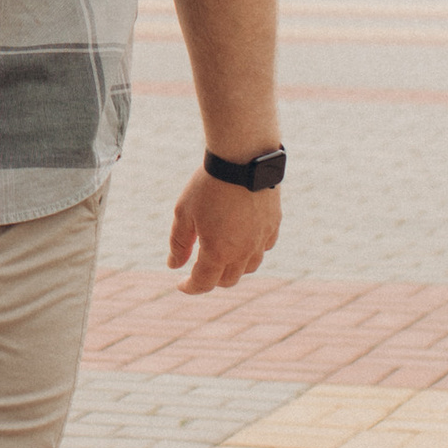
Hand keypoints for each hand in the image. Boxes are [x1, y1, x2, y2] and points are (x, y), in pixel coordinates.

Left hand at [167, 166, 280, 295]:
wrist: (243, 159)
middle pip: (228, 280)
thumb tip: (174, 265)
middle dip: (211, 279)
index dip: (190, 287)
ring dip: (234, 268)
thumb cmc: (209, 185)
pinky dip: (251, 252)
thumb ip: (179, 243)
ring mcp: (261, 240)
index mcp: (218, 252)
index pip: (203, 283)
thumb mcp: (184, 213)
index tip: (180, 284)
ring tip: (221, 255)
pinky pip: (263, 249)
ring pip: (249, 268)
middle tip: (199, 268)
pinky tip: (242, 240)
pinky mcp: (273, 226)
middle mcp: (243, 252)